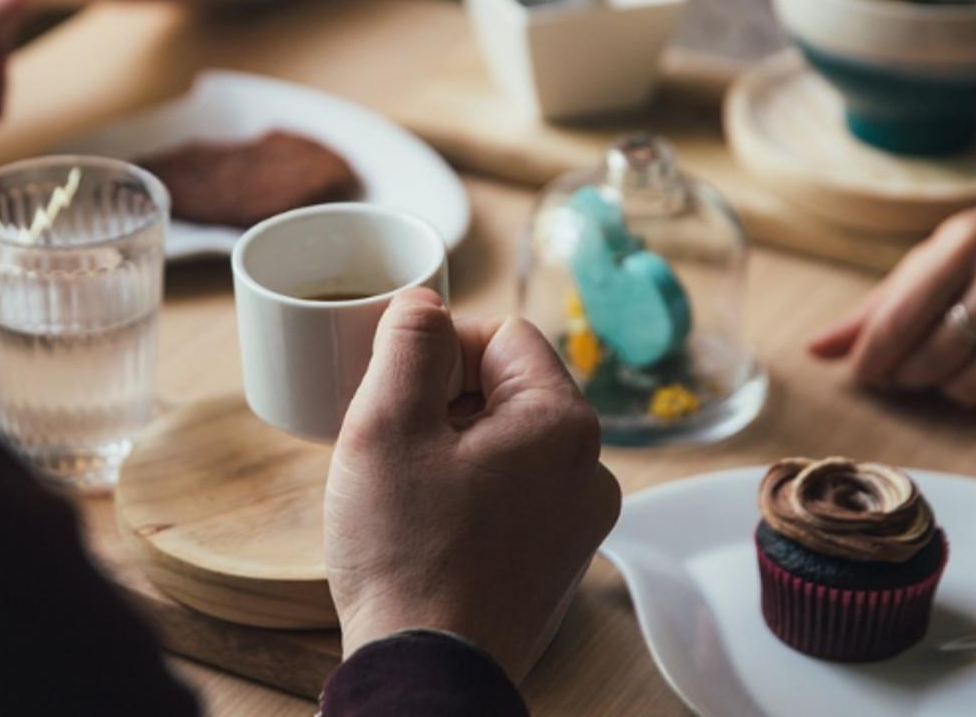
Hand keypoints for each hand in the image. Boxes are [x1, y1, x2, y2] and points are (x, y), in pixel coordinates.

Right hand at [326, 289, 621, 681]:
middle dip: (444, 401)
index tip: (395, 389)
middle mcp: (590, 470)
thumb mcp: (386, 423)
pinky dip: (469, 496)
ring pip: (507, 445)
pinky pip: (513, 496)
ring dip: (453, 449)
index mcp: (563, 423)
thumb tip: (424, 302)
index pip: (502, 335)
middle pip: (508, 389)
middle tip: (391, 443)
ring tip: (404, 490)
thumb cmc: (406, 554)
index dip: (439, 349)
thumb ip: (408, 342)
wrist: (425, 672)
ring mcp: (578, 522)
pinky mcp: (556, 563)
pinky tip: (425, 527)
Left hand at [808, 151, 975, 407]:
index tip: (863, 373)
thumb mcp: (942, 251)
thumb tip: (816, 350)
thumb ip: (879, 304)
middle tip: (910, 365)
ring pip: (974, 388)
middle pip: (932, 361)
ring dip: (951, 386)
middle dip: (909, 375)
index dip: (870, 359)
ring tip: (956, 360)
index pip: (898, 320)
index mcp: (968, 242)